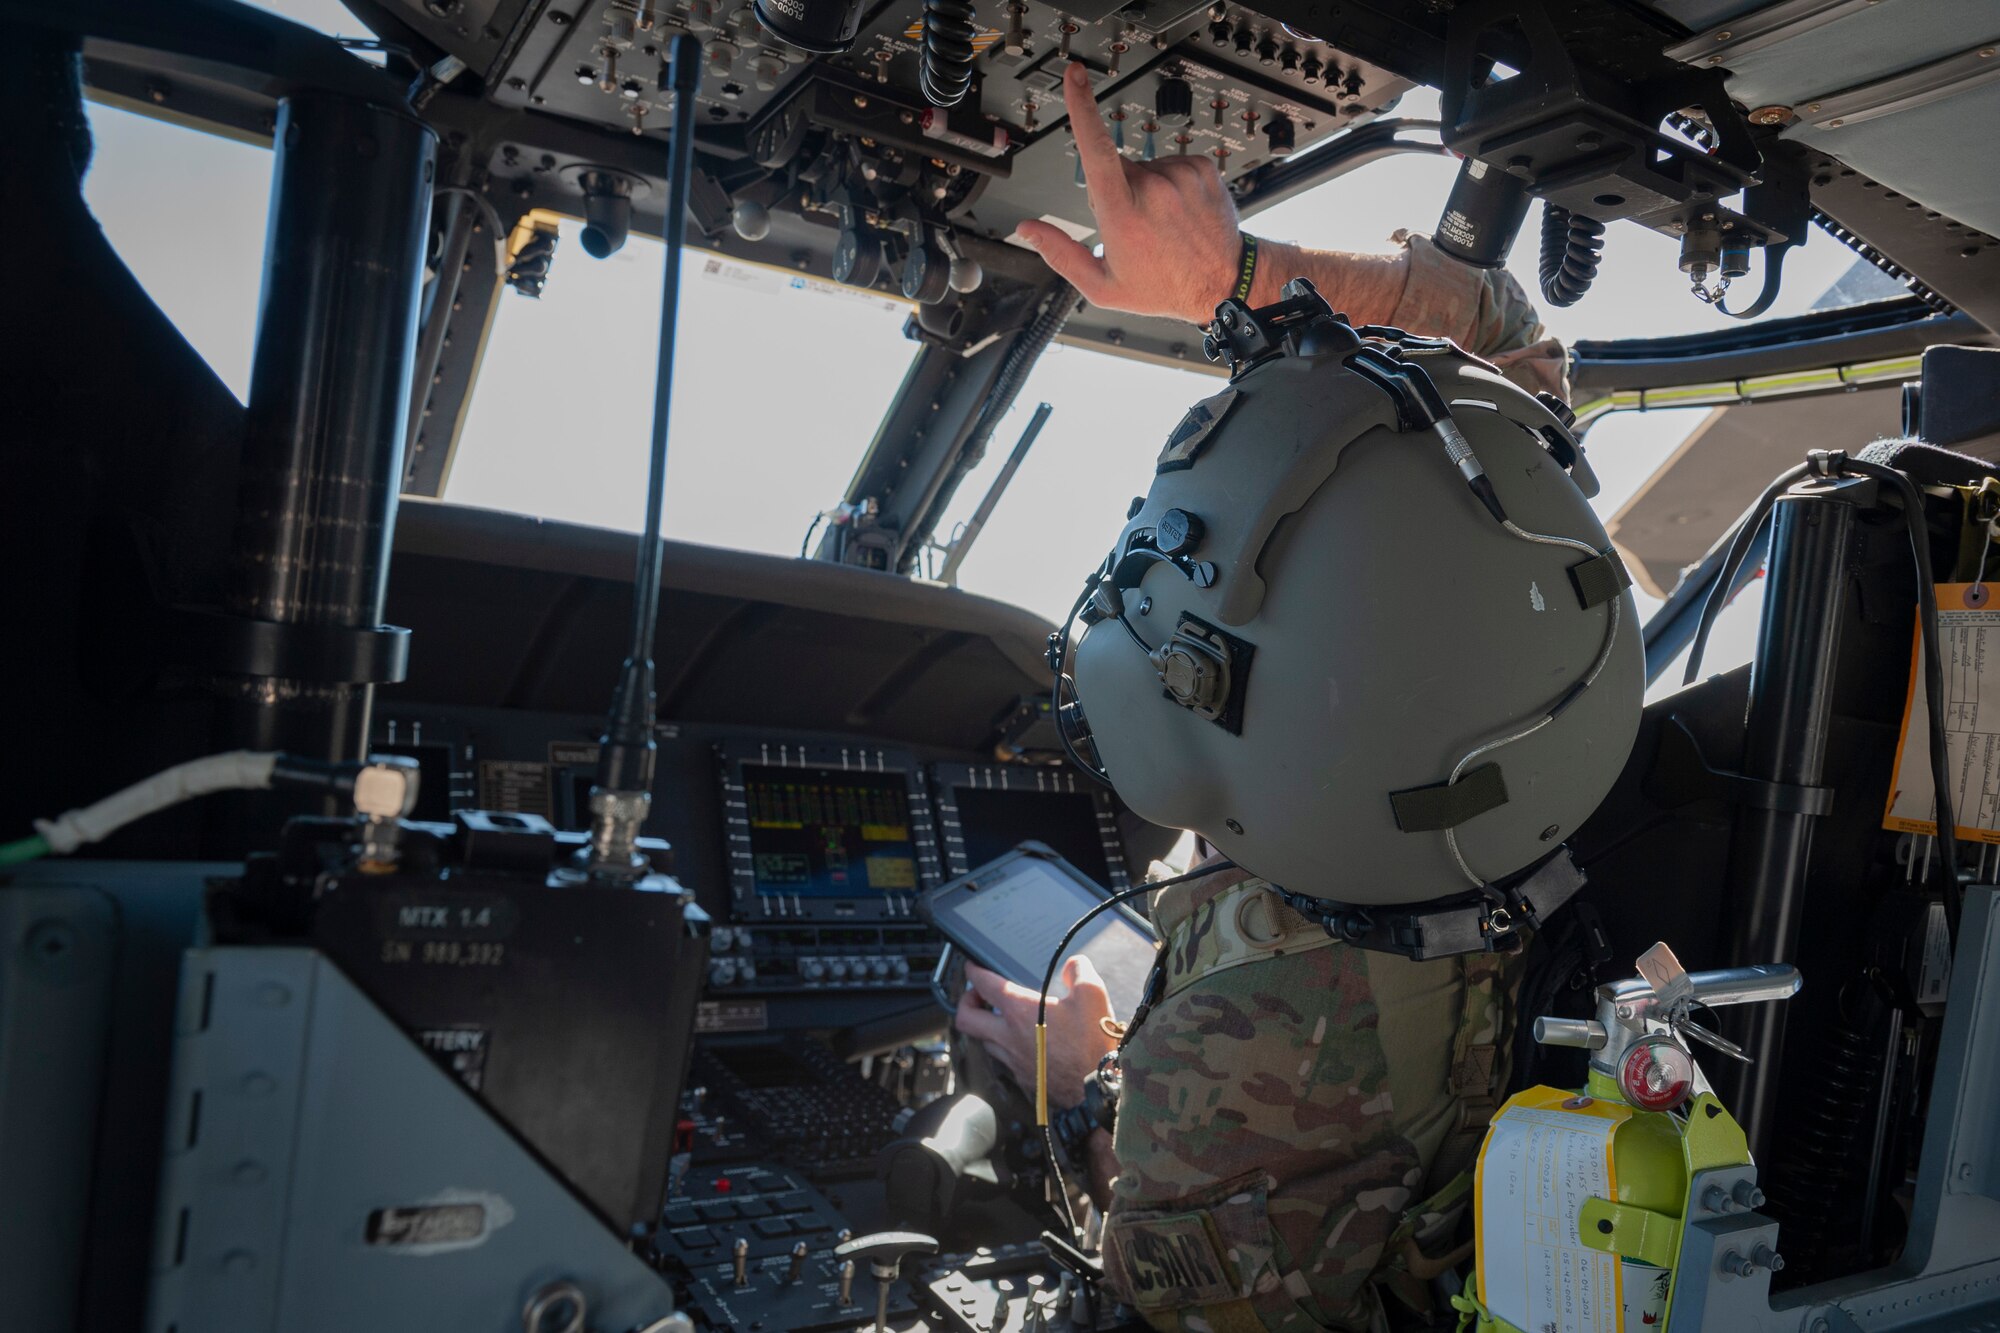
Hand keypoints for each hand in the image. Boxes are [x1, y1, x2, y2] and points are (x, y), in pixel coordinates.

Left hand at [954, 957, 1117, 1108]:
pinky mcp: (1023, 1078)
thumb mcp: (1092, 994)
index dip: (974, 972)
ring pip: (983, 1041)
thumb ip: (1078, 971)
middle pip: (967, 1019)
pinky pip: (1003, 1060)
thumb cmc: (1092, 1044)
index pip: (984, 985)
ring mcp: (1014, 1061)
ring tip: (999, 1018)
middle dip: (966, 1002)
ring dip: (985, 1027)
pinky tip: (1020, 1043)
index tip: (972, 968)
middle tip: (977, 995)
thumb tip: (1072, 965)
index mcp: (1020, 1012)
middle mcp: (1009, 1037)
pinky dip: (1004, 1048)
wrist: (1098, 1088)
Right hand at [1013, 62, 1244, 324]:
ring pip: (1145, 168)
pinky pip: (1171, 165)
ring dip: (1146, 189)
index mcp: (1123, 214)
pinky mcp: (1202, 167)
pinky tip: (1178, 213)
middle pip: (1115, 168)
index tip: (1076, 77)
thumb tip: (1027, 229)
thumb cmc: (1163, 287)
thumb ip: (1059, 254)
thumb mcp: (1102, 286)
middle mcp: (1153, 189)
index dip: (1082, 108)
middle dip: (1116, 190)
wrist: (1223, 283)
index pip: (1095, 149)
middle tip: (1136, 228)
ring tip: (1161, 224)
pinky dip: (1170, 184)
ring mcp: (1180, 176)